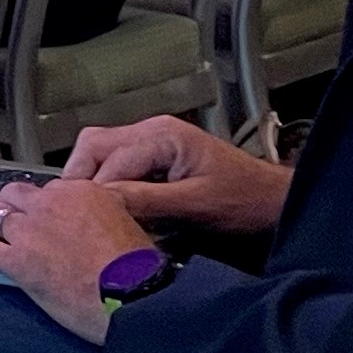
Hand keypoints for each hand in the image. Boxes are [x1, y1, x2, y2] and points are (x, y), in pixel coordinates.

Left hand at [0, 178, 155, 343]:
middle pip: (14, 195)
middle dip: (15, 210)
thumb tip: (94, 221)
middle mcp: (50, 204)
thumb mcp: (128, 225)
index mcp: (80, 192)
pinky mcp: (16, 260)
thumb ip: (104, 213)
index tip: (48, 220)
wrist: (136, 299)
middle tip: (21, 229)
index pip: (47, 189)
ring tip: (0, 241)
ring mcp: (29, 231)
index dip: (44, 207)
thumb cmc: (140, 270)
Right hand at [59, 115, 291, 237]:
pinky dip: (107, 183)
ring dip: (91, 180)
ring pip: (100, 152)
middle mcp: (152, 131)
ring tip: (87, 212)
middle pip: (94, 146)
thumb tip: (98, 204)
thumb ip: (147, 201)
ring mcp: (154, 142)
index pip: (107, 158)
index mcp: (162, 135)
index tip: (79, 221)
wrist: (280, 206)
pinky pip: (118, 163)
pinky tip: (108, 207)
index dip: (92, 191)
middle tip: (73, 213)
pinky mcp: (158, 158)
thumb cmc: (247, 204)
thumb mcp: (197, 206)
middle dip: (80, 178)